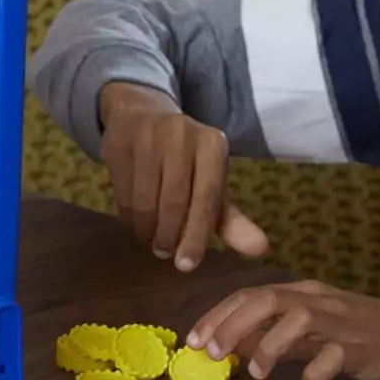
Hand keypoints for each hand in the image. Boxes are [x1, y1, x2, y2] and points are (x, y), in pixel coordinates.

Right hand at [99, 81, 267, 270]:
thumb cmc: (184, 159)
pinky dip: (128, 213)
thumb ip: (232, 220)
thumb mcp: (210, 183)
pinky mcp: (119, 141)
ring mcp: (147, 135)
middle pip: (174, 199)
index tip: (186, 266)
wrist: (142, 114)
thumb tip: (260, 249)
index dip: (197, 234)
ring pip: (145, 198)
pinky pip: (122, 190)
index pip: (207, 197)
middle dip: (168, 234)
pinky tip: (134, 218)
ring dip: (146, 227)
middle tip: (165, 252)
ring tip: (150, 237)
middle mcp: (181, 134)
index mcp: (212, 144)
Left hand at [187, 280, 379, 379]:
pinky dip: (315, 373)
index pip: (252, 294)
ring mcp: (346, 324)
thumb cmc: (373, 335)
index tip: (193, 339)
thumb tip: (237, 346)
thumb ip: (281, 336)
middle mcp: (321, 302)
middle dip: (232, 324)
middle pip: (266, 300)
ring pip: (298, 319)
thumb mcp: (320, 331)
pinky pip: (336, 357)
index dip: (219, 314)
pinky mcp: (368, 349)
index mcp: (307, 294)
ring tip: (254, 372)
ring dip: (269, 344)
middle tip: (209, 352)